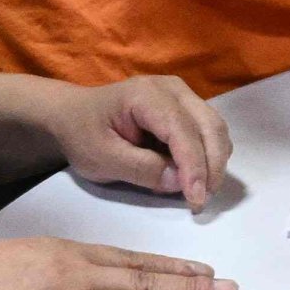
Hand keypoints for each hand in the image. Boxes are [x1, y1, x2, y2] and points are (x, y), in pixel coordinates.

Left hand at [41, 76, 233, 213]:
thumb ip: (141, 169)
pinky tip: (193, 176)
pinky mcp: (186, 106)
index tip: (196, 200)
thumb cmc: (82, 134)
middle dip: (212, 166)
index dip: (194, 167)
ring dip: (214, 162)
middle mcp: (172, 89)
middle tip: (201, 200)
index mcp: (146, 95)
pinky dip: (208, 155)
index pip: (183, 131)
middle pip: (210, 126)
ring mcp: (182, 95)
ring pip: (216, 129)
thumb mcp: (102, 158)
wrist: (73, 115)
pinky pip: (209, 131)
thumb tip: (178, 183)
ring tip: (198, 191)